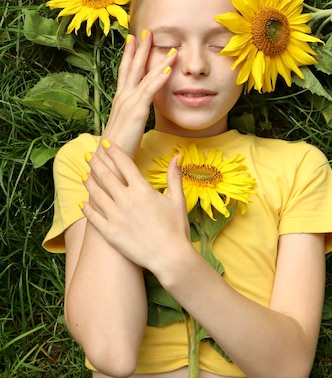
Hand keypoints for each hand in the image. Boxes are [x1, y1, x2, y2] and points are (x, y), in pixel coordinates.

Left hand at [82, 140, 190, 273]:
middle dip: (96, 163)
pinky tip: (83, 203)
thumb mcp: (177, 199)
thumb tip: (178, 155)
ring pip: (97, 195)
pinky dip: (88, 208)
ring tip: (84, 175)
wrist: (170, 257)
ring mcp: (115, 216)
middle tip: (88, 155)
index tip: (106, 144)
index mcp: (142, 189)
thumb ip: (174, 176)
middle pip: (106, 176)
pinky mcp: (110, 233)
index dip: (114, 152)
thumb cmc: (176, 228)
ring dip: (89, 183)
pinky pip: (94, 217)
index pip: (124, 164)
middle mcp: (126, 200)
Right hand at [100, 32, 176, 158]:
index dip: (130, 55)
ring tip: (171, 47)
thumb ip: (132, 117)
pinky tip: (169, 68)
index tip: (134, 39)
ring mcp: (128, 103)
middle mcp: (122, 98)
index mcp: (120, 100)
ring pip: (144, 76)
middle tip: (147, 31)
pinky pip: (150, 91)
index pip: (125, 72)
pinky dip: (159, 78)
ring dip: (158, 60)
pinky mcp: (136, 112)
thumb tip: (138, 112)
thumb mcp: (125, 127)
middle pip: (132, 67)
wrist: (105, 162)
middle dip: (140, 48)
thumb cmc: (116, 148)